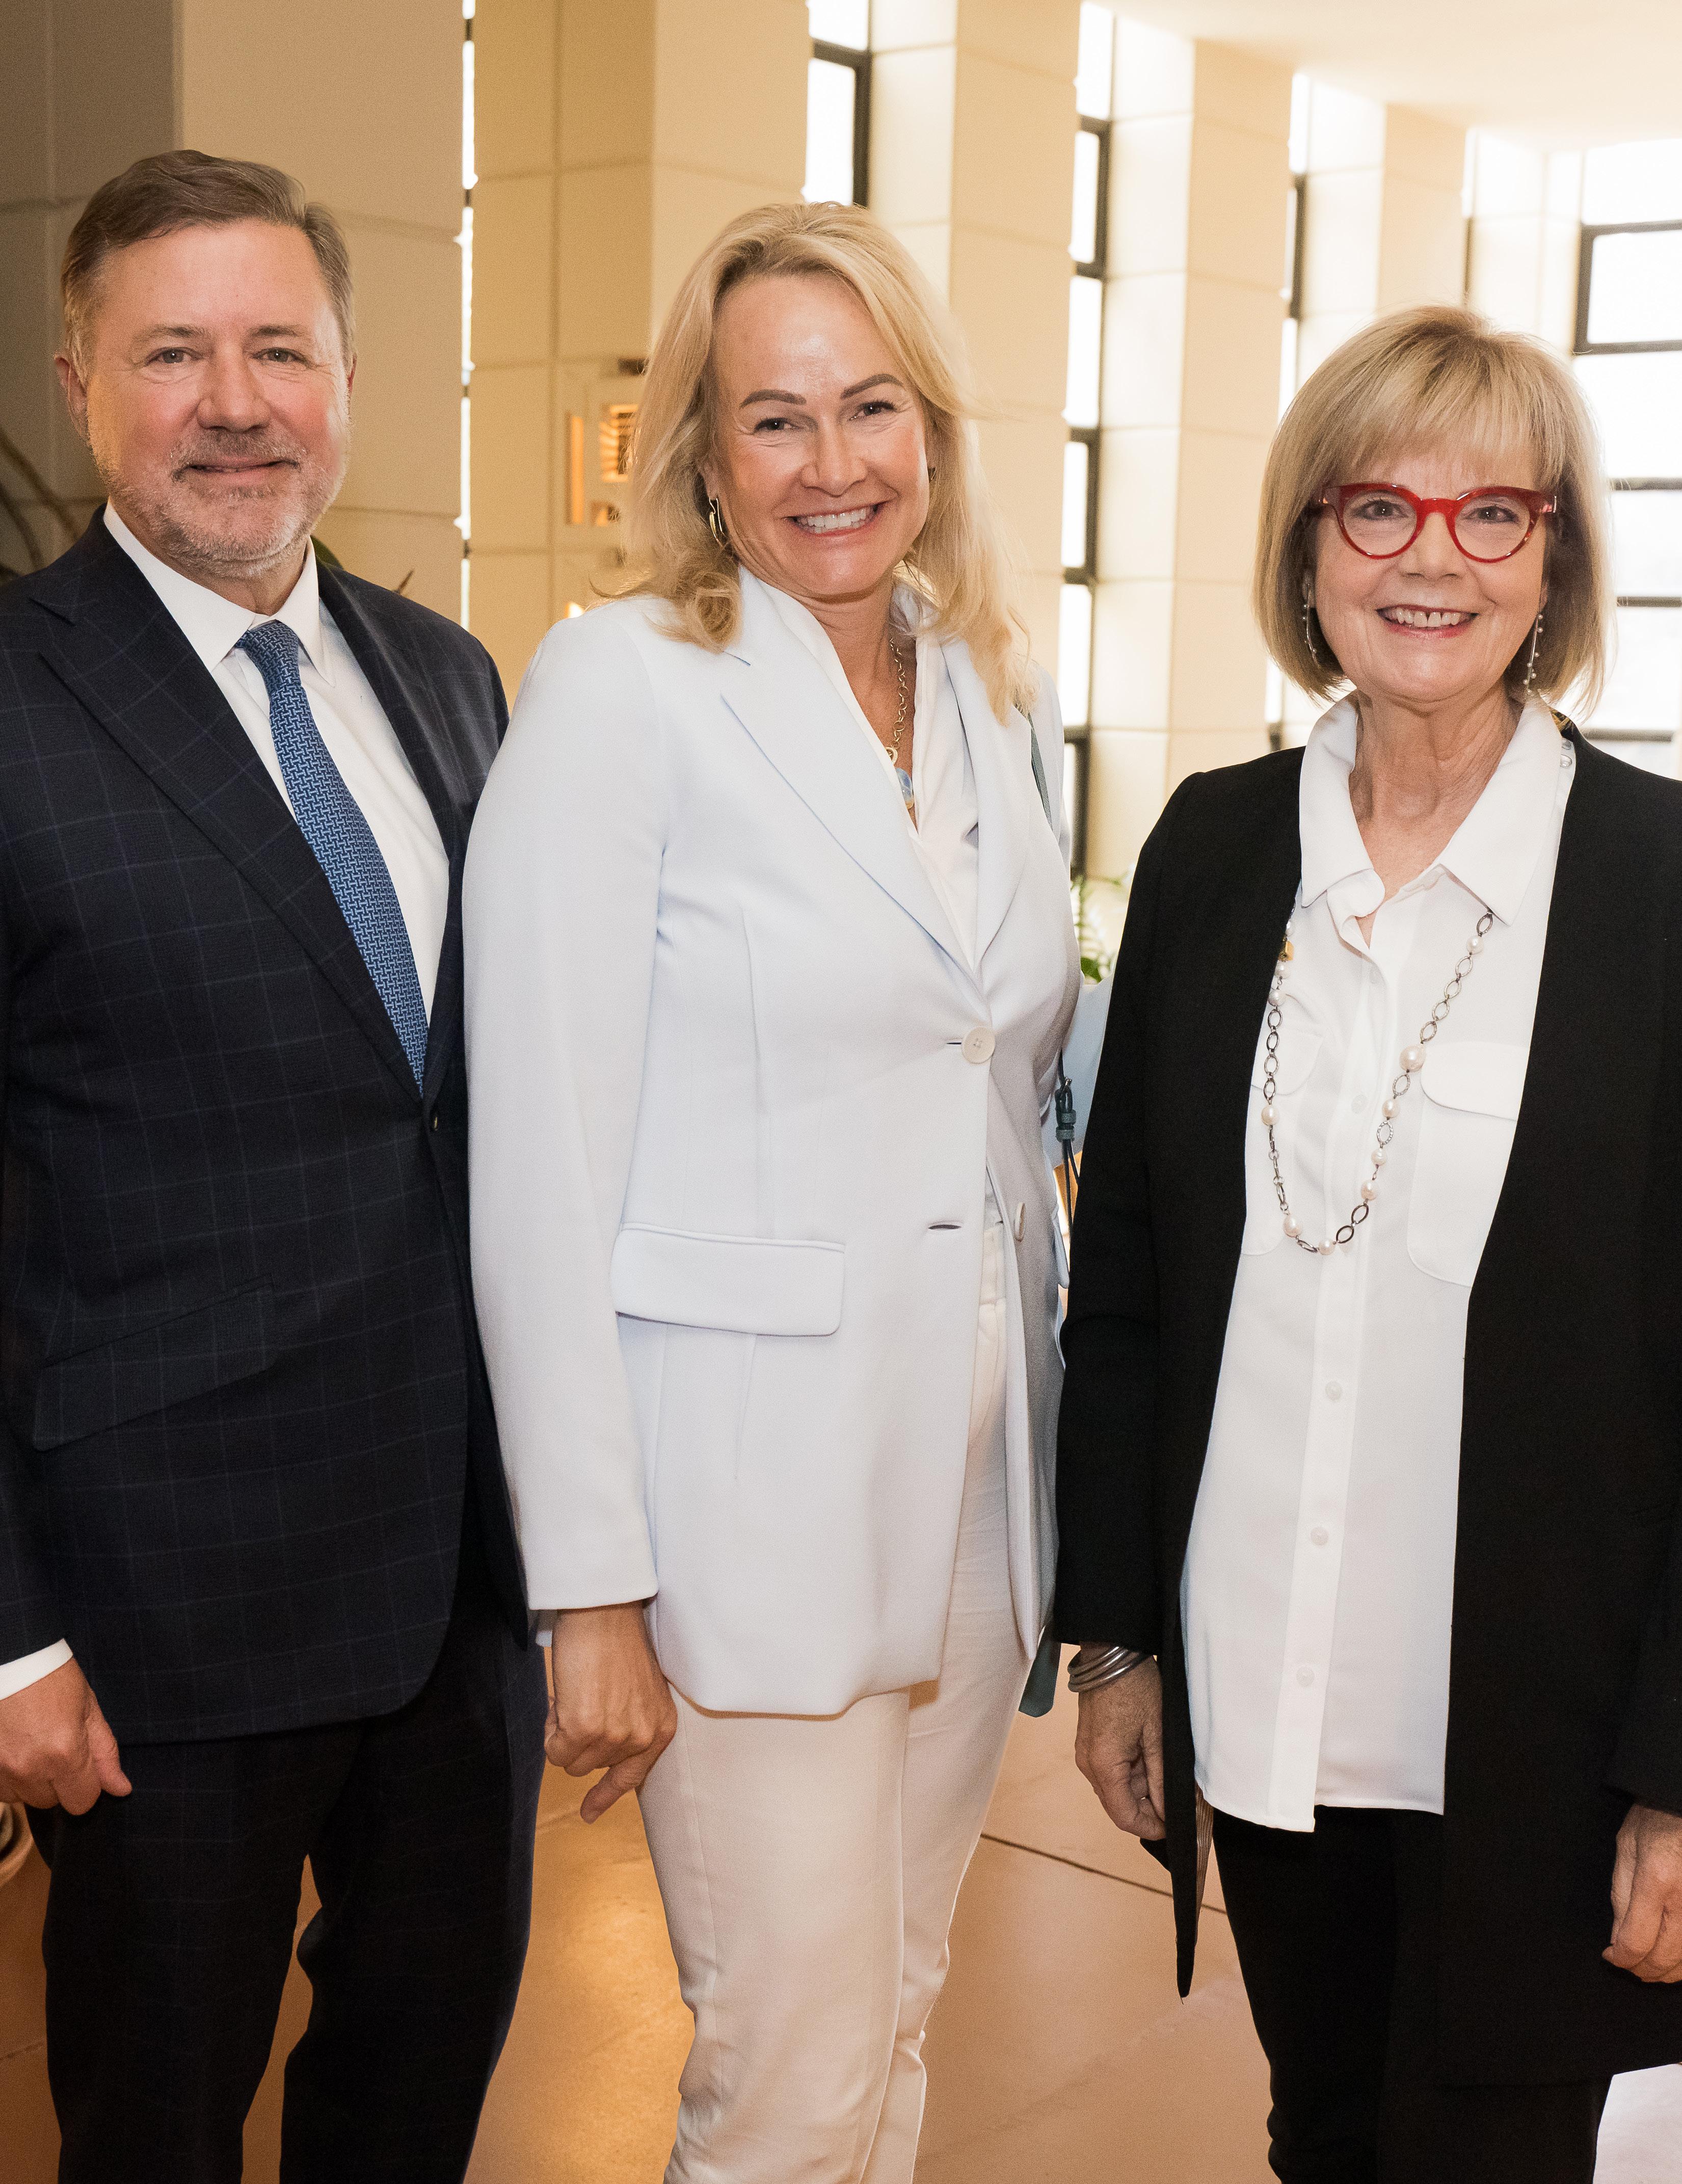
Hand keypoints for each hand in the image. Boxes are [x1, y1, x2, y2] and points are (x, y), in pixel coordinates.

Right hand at [0, 1659, 129, 1814]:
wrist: (11, 1656)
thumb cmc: (51, 1676)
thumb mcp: (88, 1709)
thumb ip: (105, 1754)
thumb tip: (121, 1789)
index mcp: (64, 1754)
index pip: (83, 1802)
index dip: (87, 1784)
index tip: (83, 1763)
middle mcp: (29, 1768)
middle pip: (52, 1802)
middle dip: (58, 1781)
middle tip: (55, 1744)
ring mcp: (0, 1770)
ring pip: (23, 1797)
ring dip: (31, 1779)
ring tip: (32, 1742)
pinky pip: (1, 1789)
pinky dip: (9, 1774)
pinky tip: (14, 1746)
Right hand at [547, 1602, 675, 1822]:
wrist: (605, 1612)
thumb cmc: (617, 1641)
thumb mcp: (639, 1691)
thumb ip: (629, 1724)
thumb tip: (602, 1756)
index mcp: (660, 1728)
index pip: (632, 1777)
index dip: (606, 1795)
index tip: (588, 1814)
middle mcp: (642, 1738)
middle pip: (590, 1767)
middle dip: (577, 1739)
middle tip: (580, 1699)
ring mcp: (614, 1738)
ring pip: (569, 1761)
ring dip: (562, 1731)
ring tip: (575, 1693)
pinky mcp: (584, 1730)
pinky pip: (553, 1750)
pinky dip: (550, 1726)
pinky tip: (564, 1696)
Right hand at [1075, 1657, 1165, 1840]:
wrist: (1111, 1652)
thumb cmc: (1135, 1687)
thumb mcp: (1157, 1734)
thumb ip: (1161, 1778)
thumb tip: (1167, 1810)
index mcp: (1104, 1766)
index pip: (1124, 1817)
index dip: (1150, 1828)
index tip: (1173, 1825)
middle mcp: (1089, 1765)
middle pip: (1118, 1805)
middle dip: (1148, 1806)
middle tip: (1177, 1795)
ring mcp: (1087, 1753)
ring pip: (1116, 1788)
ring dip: (1141, 1786)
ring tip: (1165, 1766)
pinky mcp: (1090, 1743)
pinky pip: (1111, 1771)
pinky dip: (1132, 1771)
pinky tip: (1150, 1754)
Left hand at [1605, 1802, 1681, 1981]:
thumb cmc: (1657, 1818)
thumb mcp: (1627, 1847)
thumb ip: (1621, 1896)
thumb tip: (1617, 1939)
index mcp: (1656, 1880)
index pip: (1636, 1941)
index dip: (1620, 1958)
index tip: (1611, 1956)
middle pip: (1665, 1958)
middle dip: (1642, 1970)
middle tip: (1629, 1965)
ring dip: (1667, 1972)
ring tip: (1650, 1966)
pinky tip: (1674, 1955)